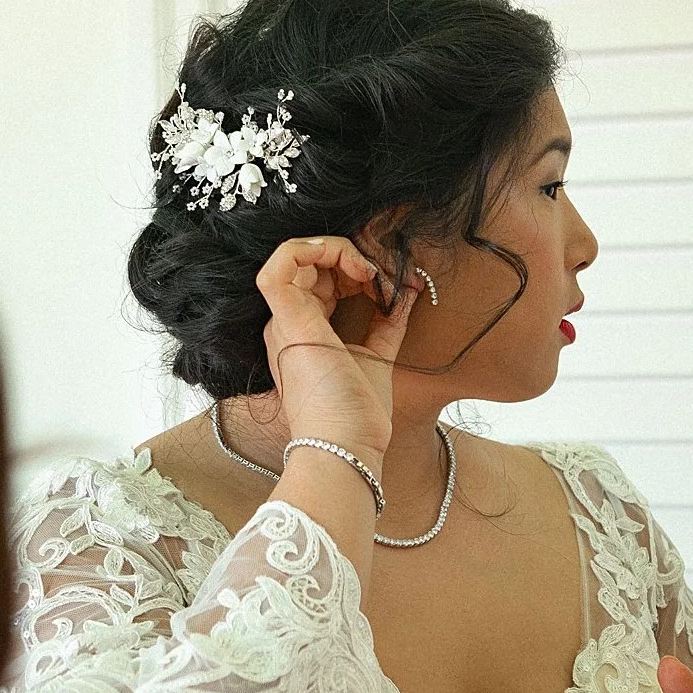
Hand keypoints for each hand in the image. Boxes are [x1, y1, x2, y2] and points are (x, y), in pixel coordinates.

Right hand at [256, 235, 415, 460]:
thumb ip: (386, 322)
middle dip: (355, 257)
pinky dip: (319, 247)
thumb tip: (408, 291)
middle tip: (388, 277)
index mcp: (304, 330)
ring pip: (298, 253)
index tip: (391, 287)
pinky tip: (357, 267)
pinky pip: (284, 259)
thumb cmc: (356, 414)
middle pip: (312, 264)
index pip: (322, 278)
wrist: (346, 445)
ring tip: (374, 273)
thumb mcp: (377, 356)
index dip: (357, 270)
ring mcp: (285, 319)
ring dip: (342, 251)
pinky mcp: (288, 318)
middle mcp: (288, 322)